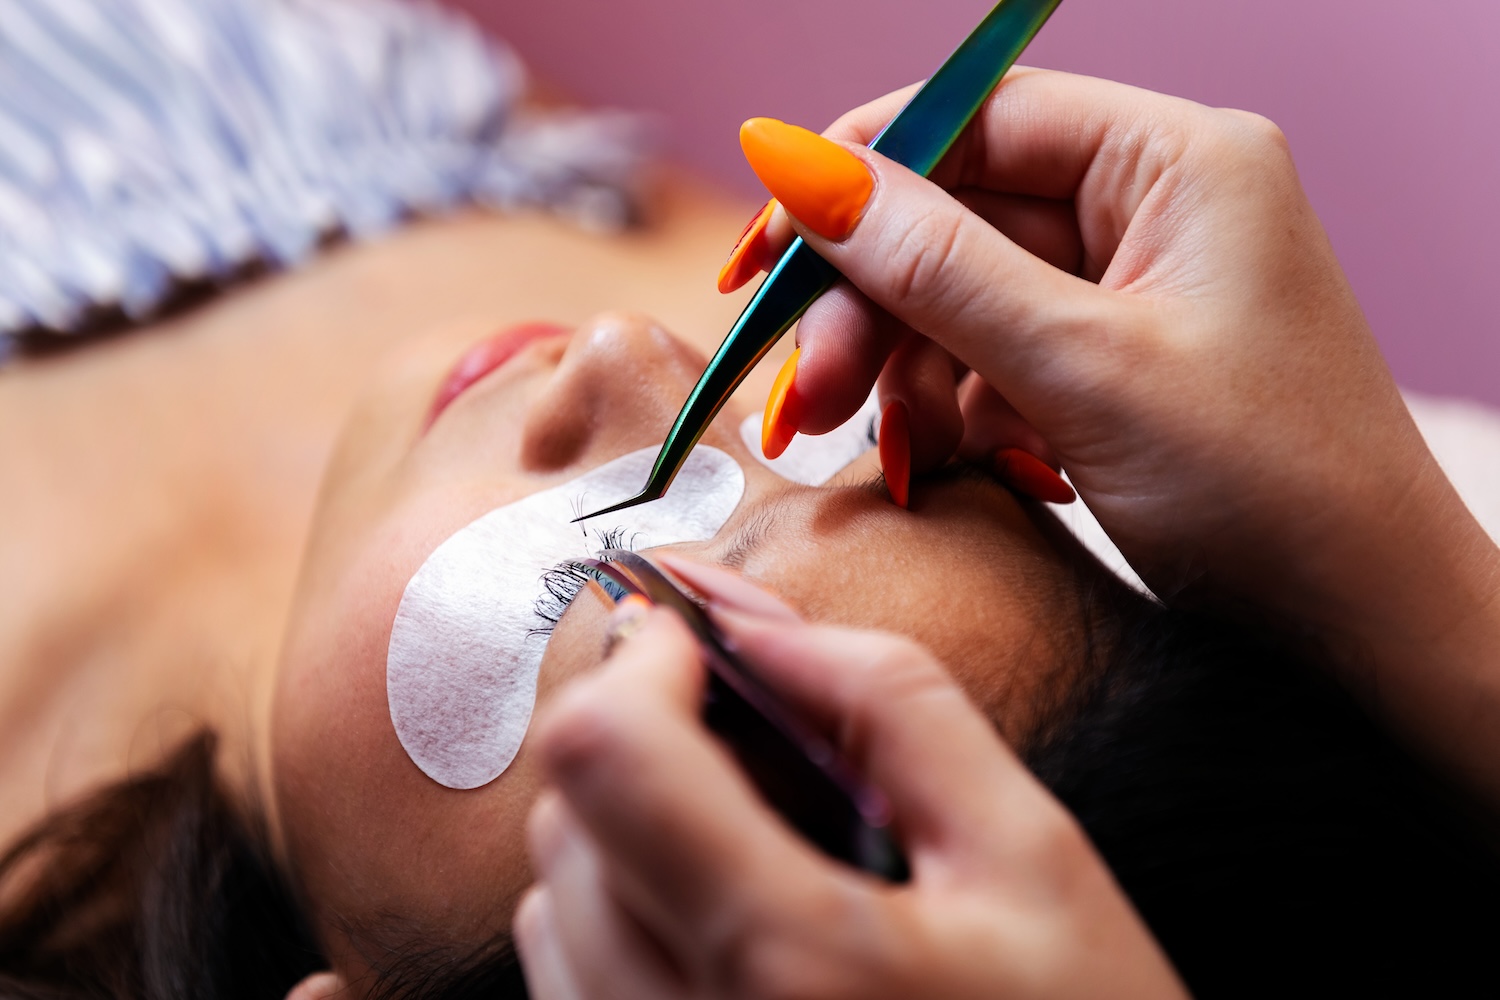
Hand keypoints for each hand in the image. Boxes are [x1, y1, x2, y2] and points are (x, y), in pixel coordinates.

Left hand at [516, 559, 1186, 999]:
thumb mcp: (1029, 855)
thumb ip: (893, 707)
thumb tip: (758, 623)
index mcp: (785, 955)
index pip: (608, 754)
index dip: (643, 660)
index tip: (696, 638)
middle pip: (566, 820)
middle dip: (642, 739)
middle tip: (746, 736)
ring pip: (550, 903)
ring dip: (623, 828)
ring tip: (751, 837)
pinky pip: (569, 984)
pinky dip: (616, 914)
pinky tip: (725, 916)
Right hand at [728, 69, 1499, 802]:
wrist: (1364, 639)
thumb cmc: (1275, 496)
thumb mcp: (1084, 372)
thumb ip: (937, 269)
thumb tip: (807, 175)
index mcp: (1177, 164)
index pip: (979, 118)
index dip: (858, 172)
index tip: (765, 245)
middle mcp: (1152, 211)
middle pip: (954, 220)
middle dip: (867, 310)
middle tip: (797, 399)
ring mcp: (1130, 295)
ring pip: (958, 302)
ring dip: (896, 376)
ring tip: (870, 456)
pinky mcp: (1109, 371)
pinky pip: (990, 366)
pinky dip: (948, 417)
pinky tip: (936, 469)